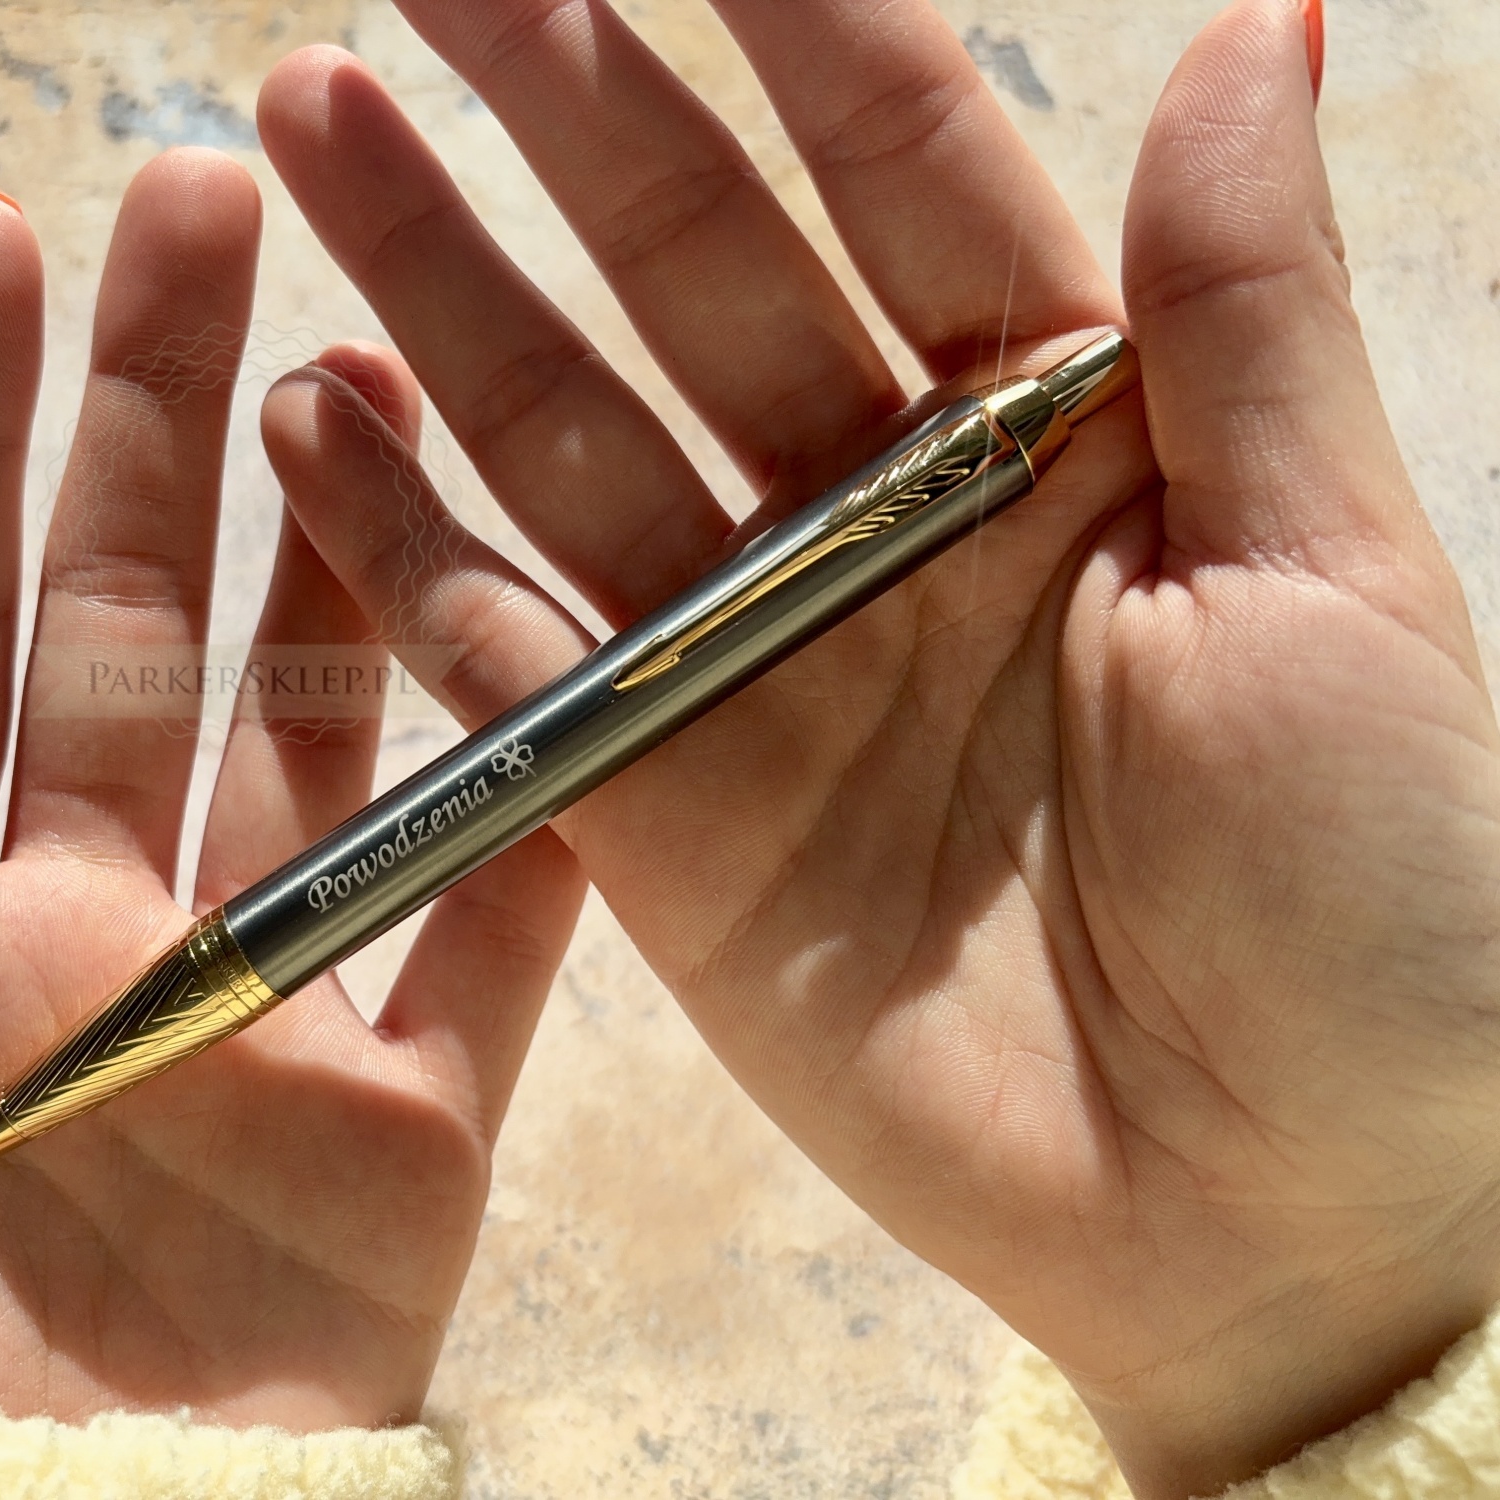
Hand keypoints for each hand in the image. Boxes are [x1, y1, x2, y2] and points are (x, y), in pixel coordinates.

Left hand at [0, 154, 582, 1430]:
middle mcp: (81, 957)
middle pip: (129, 622)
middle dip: (160, 409)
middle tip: (203, 195)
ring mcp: (252, 1036)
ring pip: (315, 737)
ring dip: (349, 552)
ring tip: (385, 358)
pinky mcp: (400, 1159)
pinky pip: (492, 961)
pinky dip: (543, 822)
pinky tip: (580, 662)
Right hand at [250, 2, 1499, 1492]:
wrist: (1276, 1212)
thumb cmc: (1381, 907)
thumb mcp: (1337, 577)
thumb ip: (1241, 313)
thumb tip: (1251, 18)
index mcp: (1061, 431)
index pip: (905, 173)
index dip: (793, 29)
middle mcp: (880, 518)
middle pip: (695, 276)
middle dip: (564, 117)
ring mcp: (752, 659)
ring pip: (565, 435)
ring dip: (439, 288)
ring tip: (316, 133)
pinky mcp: (659, 810)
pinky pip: (502, 652)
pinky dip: (398, 546)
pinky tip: (310, 418)